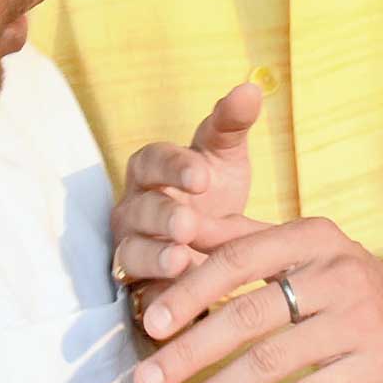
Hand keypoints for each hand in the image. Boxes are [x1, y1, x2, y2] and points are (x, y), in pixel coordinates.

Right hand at [114, 83, 265, 297]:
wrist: (212, 244)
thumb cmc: (212, 191)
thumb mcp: (224, 156)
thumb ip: (231, 124)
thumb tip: (250, 87)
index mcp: (151, 169)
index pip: (152, 161)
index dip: (174, 168)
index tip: (202, 176)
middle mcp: (134, 207)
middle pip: (140, 209)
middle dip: (163, 216)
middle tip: (189, 223)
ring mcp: (132, 247)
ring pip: (131, 251)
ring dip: (154, 256)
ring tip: (181, 259)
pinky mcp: (138, 285)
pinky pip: (139, 290)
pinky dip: (157, 291)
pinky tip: (179, 295)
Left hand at [134, 216, 382, 382]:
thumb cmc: (342, 281)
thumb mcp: (299, 247)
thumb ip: (238, 237)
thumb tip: (175, 226)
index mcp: (310, 237)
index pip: (239, 259)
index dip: (192, 290)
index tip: (152, 324)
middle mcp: (337, 272)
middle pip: (250, 314)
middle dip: (190, 353)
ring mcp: (358, 320)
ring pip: (274, 361)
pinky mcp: (374, 363)